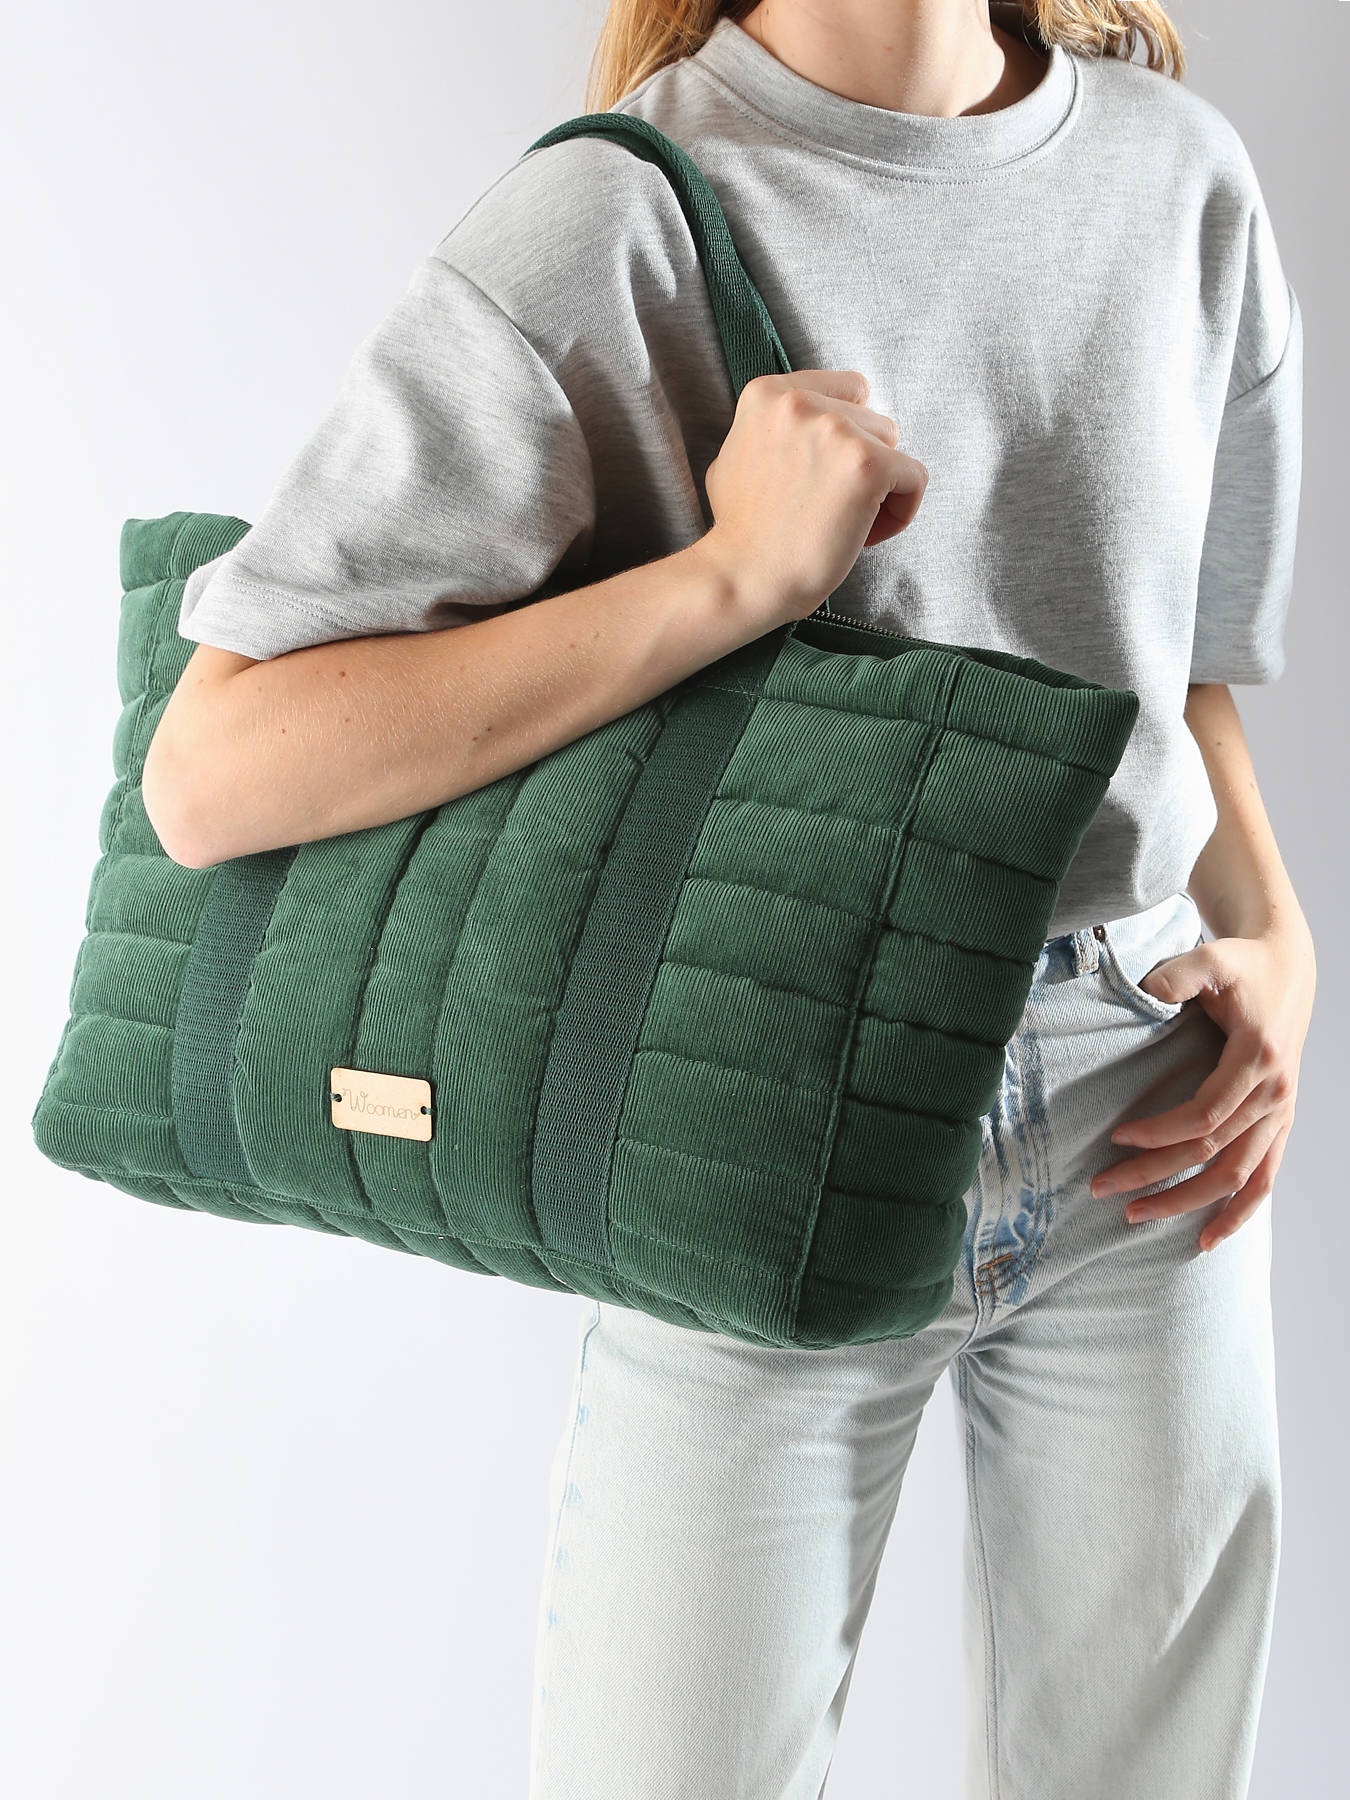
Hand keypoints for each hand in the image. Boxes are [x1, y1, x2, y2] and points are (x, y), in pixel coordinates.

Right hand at [699, 369, 928, 627]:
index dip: (846, 436)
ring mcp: (837, 431)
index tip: (825, 476)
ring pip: (894, 448)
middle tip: (830, 509)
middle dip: (859, 465)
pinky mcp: (868, 465)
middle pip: (873, 422)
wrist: (742, 579)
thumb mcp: (736, 454)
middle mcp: (802, 402)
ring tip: (844, 523)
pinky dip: (900, 512)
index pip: (848, 391)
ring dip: (879, 488)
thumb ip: (772, 430)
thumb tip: (802, 429)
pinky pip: (914, 479)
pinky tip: (865, 535)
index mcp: (768, 393)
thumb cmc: (739, 532)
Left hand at [1088, 923, 1315, 1249]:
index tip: (1116, 1138)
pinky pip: (1265, 1179)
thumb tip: (1146, 992)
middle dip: (1155, 1174)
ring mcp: (1281, 1112)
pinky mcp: (1280, 1121)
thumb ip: (1177, 975)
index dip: (1160, 1132)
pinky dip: (1239, 1212)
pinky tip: (1207, 1239)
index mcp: (1258, 1058)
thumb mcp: (1210, 959)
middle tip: (1102, 1189)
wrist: (1286, 969)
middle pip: (1212, 1151)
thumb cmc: (1240, 966)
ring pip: (1237, 1175)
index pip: (1205, 1114)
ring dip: (1188, 1202)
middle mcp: (1275, 1093)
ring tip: (1137, 1216)